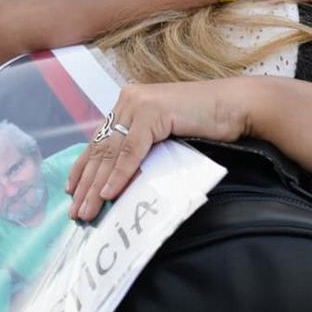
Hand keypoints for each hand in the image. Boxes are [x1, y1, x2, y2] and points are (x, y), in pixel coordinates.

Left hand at [67, 80, 257, 220]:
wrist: (238, 107)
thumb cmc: (208, 124)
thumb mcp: (165, 138)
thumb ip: (142, 149)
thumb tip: (118, 181)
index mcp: (129, 103)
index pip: (100, 141)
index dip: (84, 168)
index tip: (72, 191)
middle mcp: (129, 100)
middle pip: (101, 149)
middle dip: (86, 184)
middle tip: (76, 212)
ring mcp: (139, 103)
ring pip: (111, 153)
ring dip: (97, 186)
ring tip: (86, 211)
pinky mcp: (152, 112)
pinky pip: (131, 151)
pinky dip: (119, 175)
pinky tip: (108, 194)